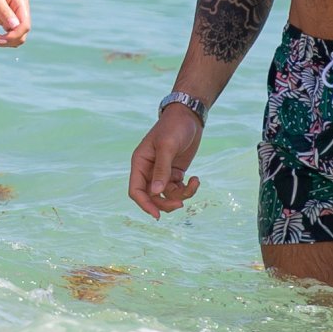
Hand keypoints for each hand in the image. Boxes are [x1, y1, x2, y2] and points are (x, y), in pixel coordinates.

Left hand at [0, 0, 30, 47]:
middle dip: (8, 40)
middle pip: (22, 34)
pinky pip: (9, 37)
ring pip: (17, 38)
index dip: (15, 35)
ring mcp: (15, 17)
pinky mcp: (8, 22)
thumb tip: (14, 26)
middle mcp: (21, 11)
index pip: (25, 25)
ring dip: (3, 42)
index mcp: (21, 2)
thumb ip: (4, 11)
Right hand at [128, 105, 202, 219]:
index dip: (144, 204)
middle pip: (151, 197)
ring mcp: (162, 172)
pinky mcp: (175, 173)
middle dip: (165, 203)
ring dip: (180, 196)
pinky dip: (188, 189)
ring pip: (166, 195)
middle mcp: (148, 170)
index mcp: (140, 163)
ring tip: (193, 184)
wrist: (189, 116)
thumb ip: (162, 169)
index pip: (136, 190)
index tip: (157, 215)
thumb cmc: (174, 127)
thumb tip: (156, 192)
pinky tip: (196, 179)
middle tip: (180, 204)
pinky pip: (178, 189)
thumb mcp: (167, 146)